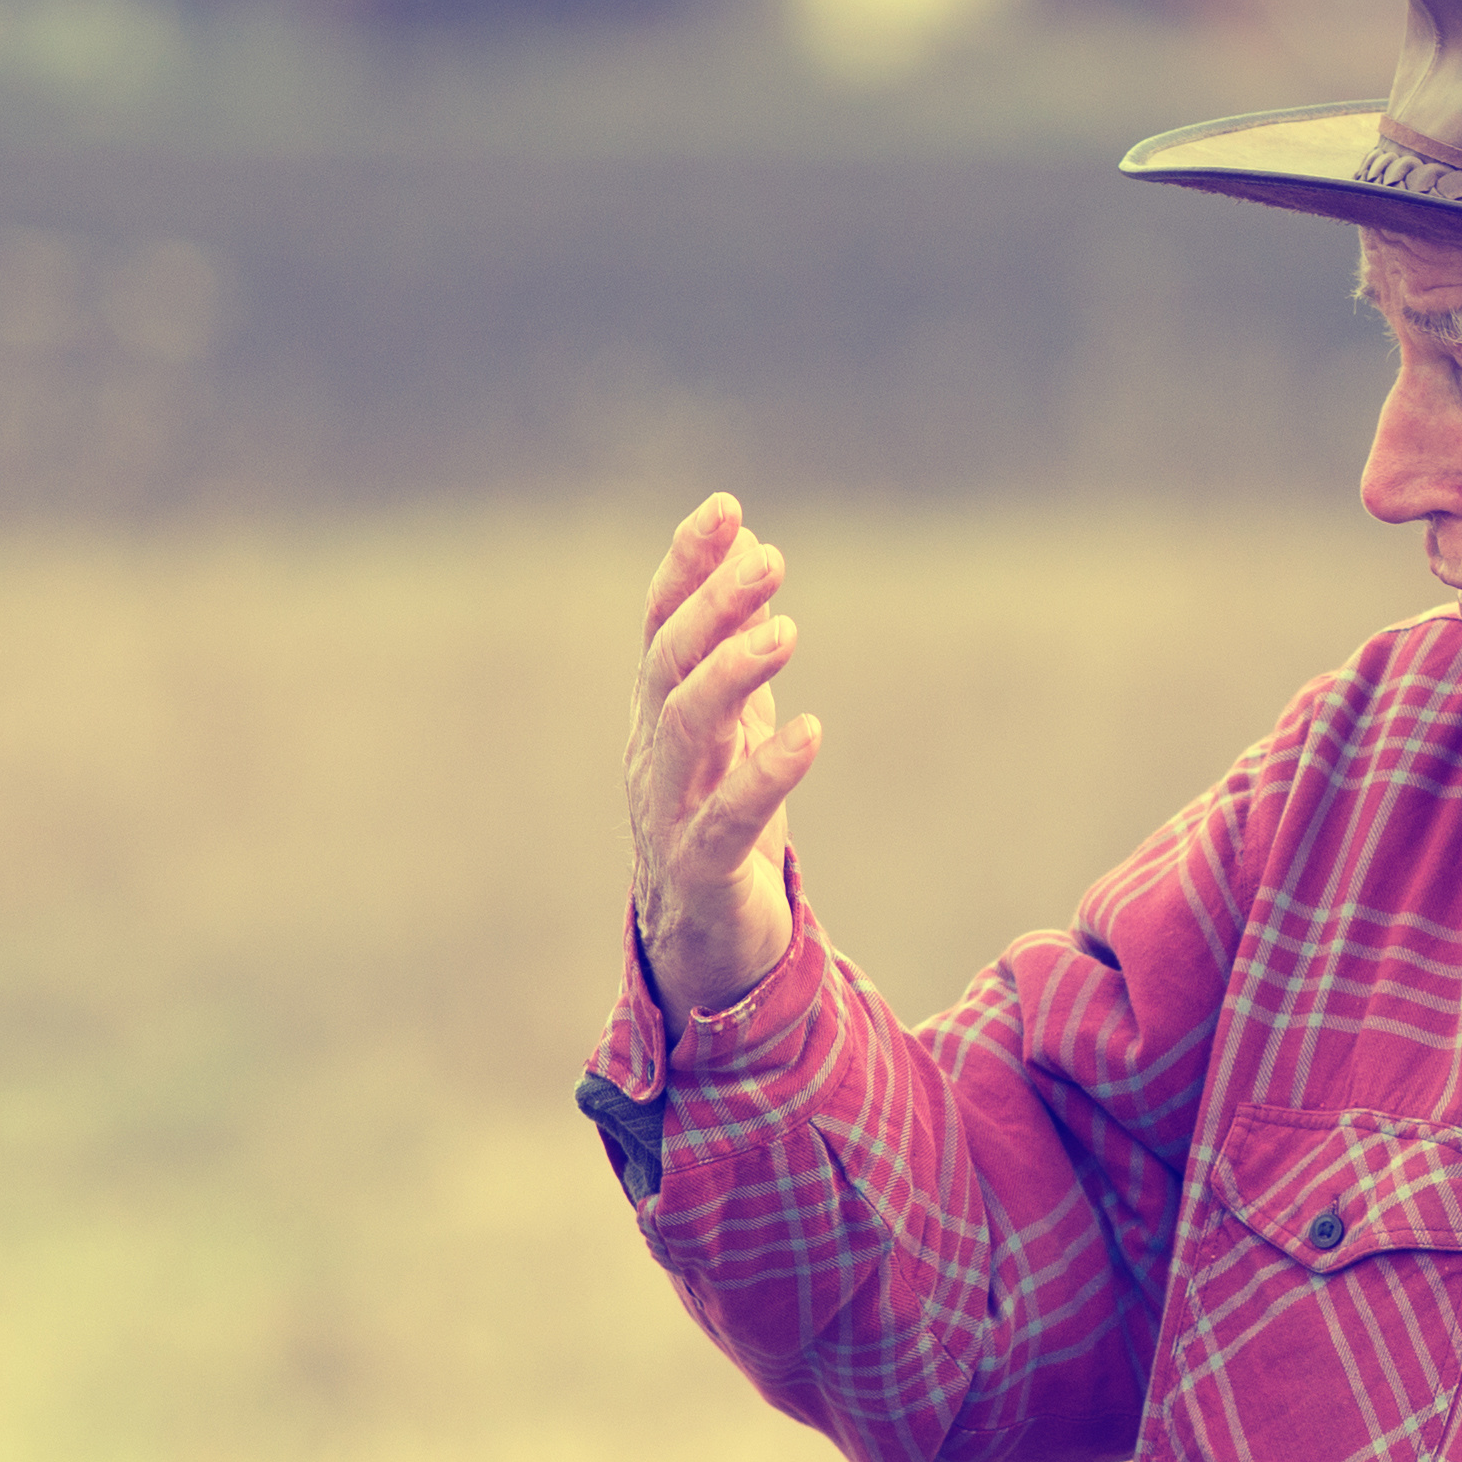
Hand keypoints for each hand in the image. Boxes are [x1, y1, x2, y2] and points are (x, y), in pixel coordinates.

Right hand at [626, 491, 821, 1026]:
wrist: (708, 951)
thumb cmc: (722, 824)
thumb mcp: (734, 724)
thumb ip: (735, 645)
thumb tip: (750, 546)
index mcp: (657, 717)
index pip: (659, 626)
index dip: (685, 566)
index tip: (727, 510)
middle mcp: (652, 757)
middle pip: (667, 666)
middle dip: (712, 605)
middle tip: (768, 559)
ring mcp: (668, 815)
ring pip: (684, 731)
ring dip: (732, 672)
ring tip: (786, 630)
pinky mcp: (701, 873)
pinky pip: (726, 820)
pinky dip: (765, 773)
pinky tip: (809, 733)